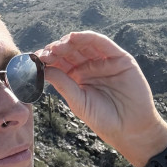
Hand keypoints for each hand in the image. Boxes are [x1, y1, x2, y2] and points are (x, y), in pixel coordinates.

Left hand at [36, 32, 166, 164]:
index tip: (35, 59)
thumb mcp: (79, 102)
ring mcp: (105, 61)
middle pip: (70, 51)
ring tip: (57, 46)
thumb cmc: (104, 119)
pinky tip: (74, 38)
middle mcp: (90, 66)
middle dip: (56, 50)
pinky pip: (102, 43)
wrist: (130, 129)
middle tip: (45, 53)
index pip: (60, 62)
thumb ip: (63, 84)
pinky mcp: (120, 58)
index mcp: (78, 77)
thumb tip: (44, 69)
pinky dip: (88, 37)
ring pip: (84, 44)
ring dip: (69, 42)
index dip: (48, 59)